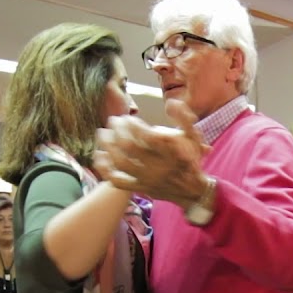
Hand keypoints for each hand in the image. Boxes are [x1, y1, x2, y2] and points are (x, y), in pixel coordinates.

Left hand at [94, 100, 210, 204]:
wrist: (192, 191)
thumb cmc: (190, 159)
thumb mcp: (193, 137)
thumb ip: (184, 117)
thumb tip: (171, 102)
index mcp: (171, 152)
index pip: (147, 135)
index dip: (133, 124)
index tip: (129, 118)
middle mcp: (158, 166)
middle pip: (130, 146)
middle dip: (118, 130)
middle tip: (114, 121)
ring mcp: (148, 179)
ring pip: (121, 162)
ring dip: (108, 145)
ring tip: (103, 133)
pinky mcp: (140, 188)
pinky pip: (117, 180)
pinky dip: (104, 168)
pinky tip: (99, 155)